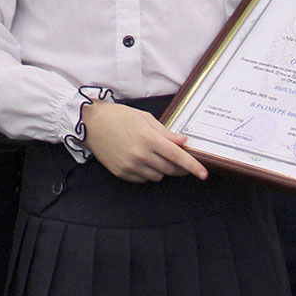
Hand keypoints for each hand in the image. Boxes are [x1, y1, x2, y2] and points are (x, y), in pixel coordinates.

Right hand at [81, 98, 206, 182]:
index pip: (177, 156)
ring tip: (153, 155)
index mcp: (148, 138)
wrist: (91, 123)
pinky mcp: (121, 173)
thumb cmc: (119, 116)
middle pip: (170, 169)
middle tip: (180, 160)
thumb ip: (165, 132)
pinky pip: (144, 179)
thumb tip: (183, 142)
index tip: (204, 174)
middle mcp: (140, 154)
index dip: (193, 166)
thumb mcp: (144, 118)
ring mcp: (130, 166)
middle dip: (180, 167)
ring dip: (162, 169)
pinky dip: (147, 172)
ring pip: (158, 176)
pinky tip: (141, 160)